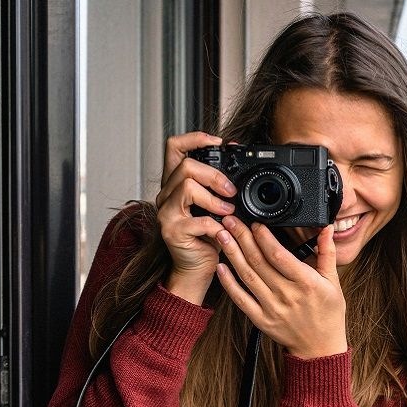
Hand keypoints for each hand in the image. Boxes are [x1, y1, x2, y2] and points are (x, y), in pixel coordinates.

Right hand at [154, 132, 237, 302]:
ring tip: (228, 213)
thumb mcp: (216, 207)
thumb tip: (240, 163)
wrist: (196, 269)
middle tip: (231, 192)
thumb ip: (221, 187)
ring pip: (187, 187)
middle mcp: (166, 195)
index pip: (174, 147)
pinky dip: (215, 226)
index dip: (195, 138)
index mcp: (176, 184)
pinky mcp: (172, 231)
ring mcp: (166, 213)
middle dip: (214, 175)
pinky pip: (196, 220)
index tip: (218, 141)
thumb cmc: (208, 237)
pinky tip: (222, 232)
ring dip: (214, 200)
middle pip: (185, 166)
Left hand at [214, 218, 347, 358]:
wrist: (320, 347)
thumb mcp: (333, 282)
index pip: (280, 255)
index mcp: (306, 283)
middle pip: (259, 262)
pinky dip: (229, 283)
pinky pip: (241, 299)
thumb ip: (327, 253)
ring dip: (232, 254)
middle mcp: (287, 295)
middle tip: (231, 221)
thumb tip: (326, 229)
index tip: (256, 223)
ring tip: (222, 236)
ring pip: (248, 276)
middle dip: (243, 238)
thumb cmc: (328, 314)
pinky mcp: (261, 320)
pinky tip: (221, 267)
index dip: (264, 238)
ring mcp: (272, 308)